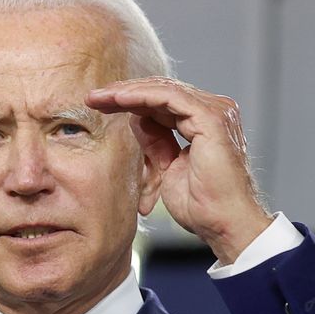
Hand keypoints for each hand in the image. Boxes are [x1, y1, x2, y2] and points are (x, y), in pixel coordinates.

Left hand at [85, 77, 270, 263]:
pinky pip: (169, 97)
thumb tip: (138, 119)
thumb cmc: (201, 205)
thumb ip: (156, 141)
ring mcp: (215, 112)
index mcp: (205, 123)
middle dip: (124, 93)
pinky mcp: (211, 118)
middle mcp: (214, 111)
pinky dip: (141, 96)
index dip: (131, 101)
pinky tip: (118, 99)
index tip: (101, 106)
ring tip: (100, 97)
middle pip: (162, 92)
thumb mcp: (168, 167)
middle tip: (93, 97)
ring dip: (127, 92)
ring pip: (163, 90)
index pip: (163, 102)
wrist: (221, 222)